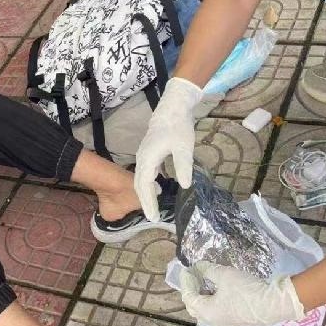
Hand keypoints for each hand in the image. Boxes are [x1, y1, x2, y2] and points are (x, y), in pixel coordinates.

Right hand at [134, 77, 202, 220]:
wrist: (172, 108)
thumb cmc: (178, 127)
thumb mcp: (184, 148)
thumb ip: (183, 167)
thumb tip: (185, 186)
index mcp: (148, 160)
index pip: (146, 187)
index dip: (149, 203)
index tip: (154, 218)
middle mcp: (142, 160)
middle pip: (139, 186)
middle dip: (145, 202)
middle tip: (153, 218)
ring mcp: (143, 156)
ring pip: (141, 180)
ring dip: (146, 194)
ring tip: (153, 208)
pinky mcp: (148, 153)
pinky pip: (145, 173)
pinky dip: (149, 185)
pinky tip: (158, 188)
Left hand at [179, 261, 304, 325]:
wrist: (275, 304)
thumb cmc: (246, 290)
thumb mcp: (224, 275)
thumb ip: (208, 270)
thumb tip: (199, 267)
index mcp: (206, 312)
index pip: (188, 297)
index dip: (186, 282)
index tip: (187, 269)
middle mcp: (212, 324)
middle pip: (194, 307)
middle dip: (192, 292)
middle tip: (194, 277)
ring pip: (206, 313)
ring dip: (203, 298)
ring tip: (205, 284)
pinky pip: (217, 316)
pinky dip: (213, 305)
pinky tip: (218, 294)